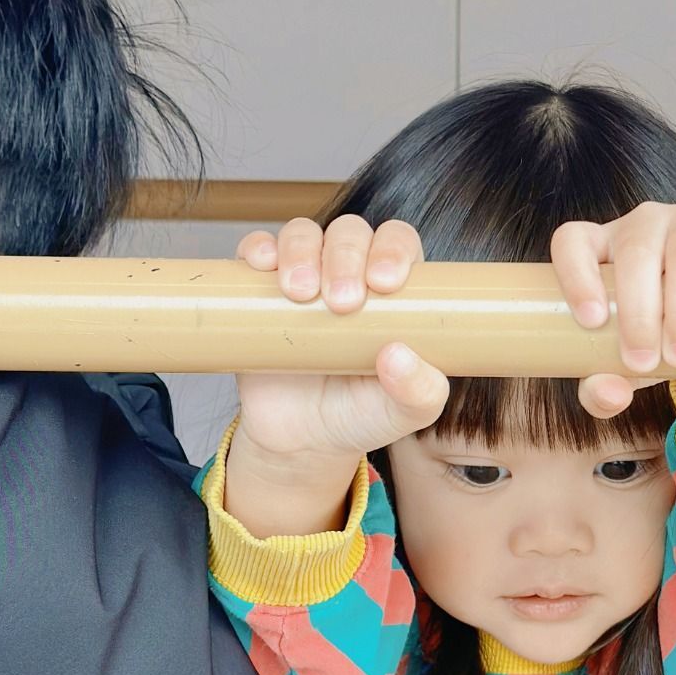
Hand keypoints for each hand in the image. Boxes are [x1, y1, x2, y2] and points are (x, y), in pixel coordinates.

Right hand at [233, 215, 449, 464]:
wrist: (303, 441)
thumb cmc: (363, 416)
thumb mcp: (404, 413)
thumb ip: (420, 392)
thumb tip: (398, 354)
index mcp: (394, 290)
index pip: (399, 243)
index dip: (393, 250)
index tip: (384, 283)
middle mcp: (350, 272)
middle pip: (350, 233)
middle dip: (346, 258)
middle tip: (342, 303)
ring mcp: (304, 276)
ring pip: (303, 234)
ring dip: (302, 252)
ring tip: (302, 294)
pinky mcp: (260, 289)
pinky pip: (255, 249)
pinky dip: (257, 247)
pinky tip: (262, 265)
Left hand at [550, 199, 675, 416]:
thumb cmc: (657, 339)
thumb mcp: (625, 367)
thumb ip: (604, 387)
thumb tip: (608, 396)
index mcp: (601, 248)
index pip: (573, 242)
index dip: (576, 275)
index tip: (591, 321)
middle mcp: (643, 225)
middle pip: (635, 254)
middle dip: (639, 313)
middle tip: (645, 362)